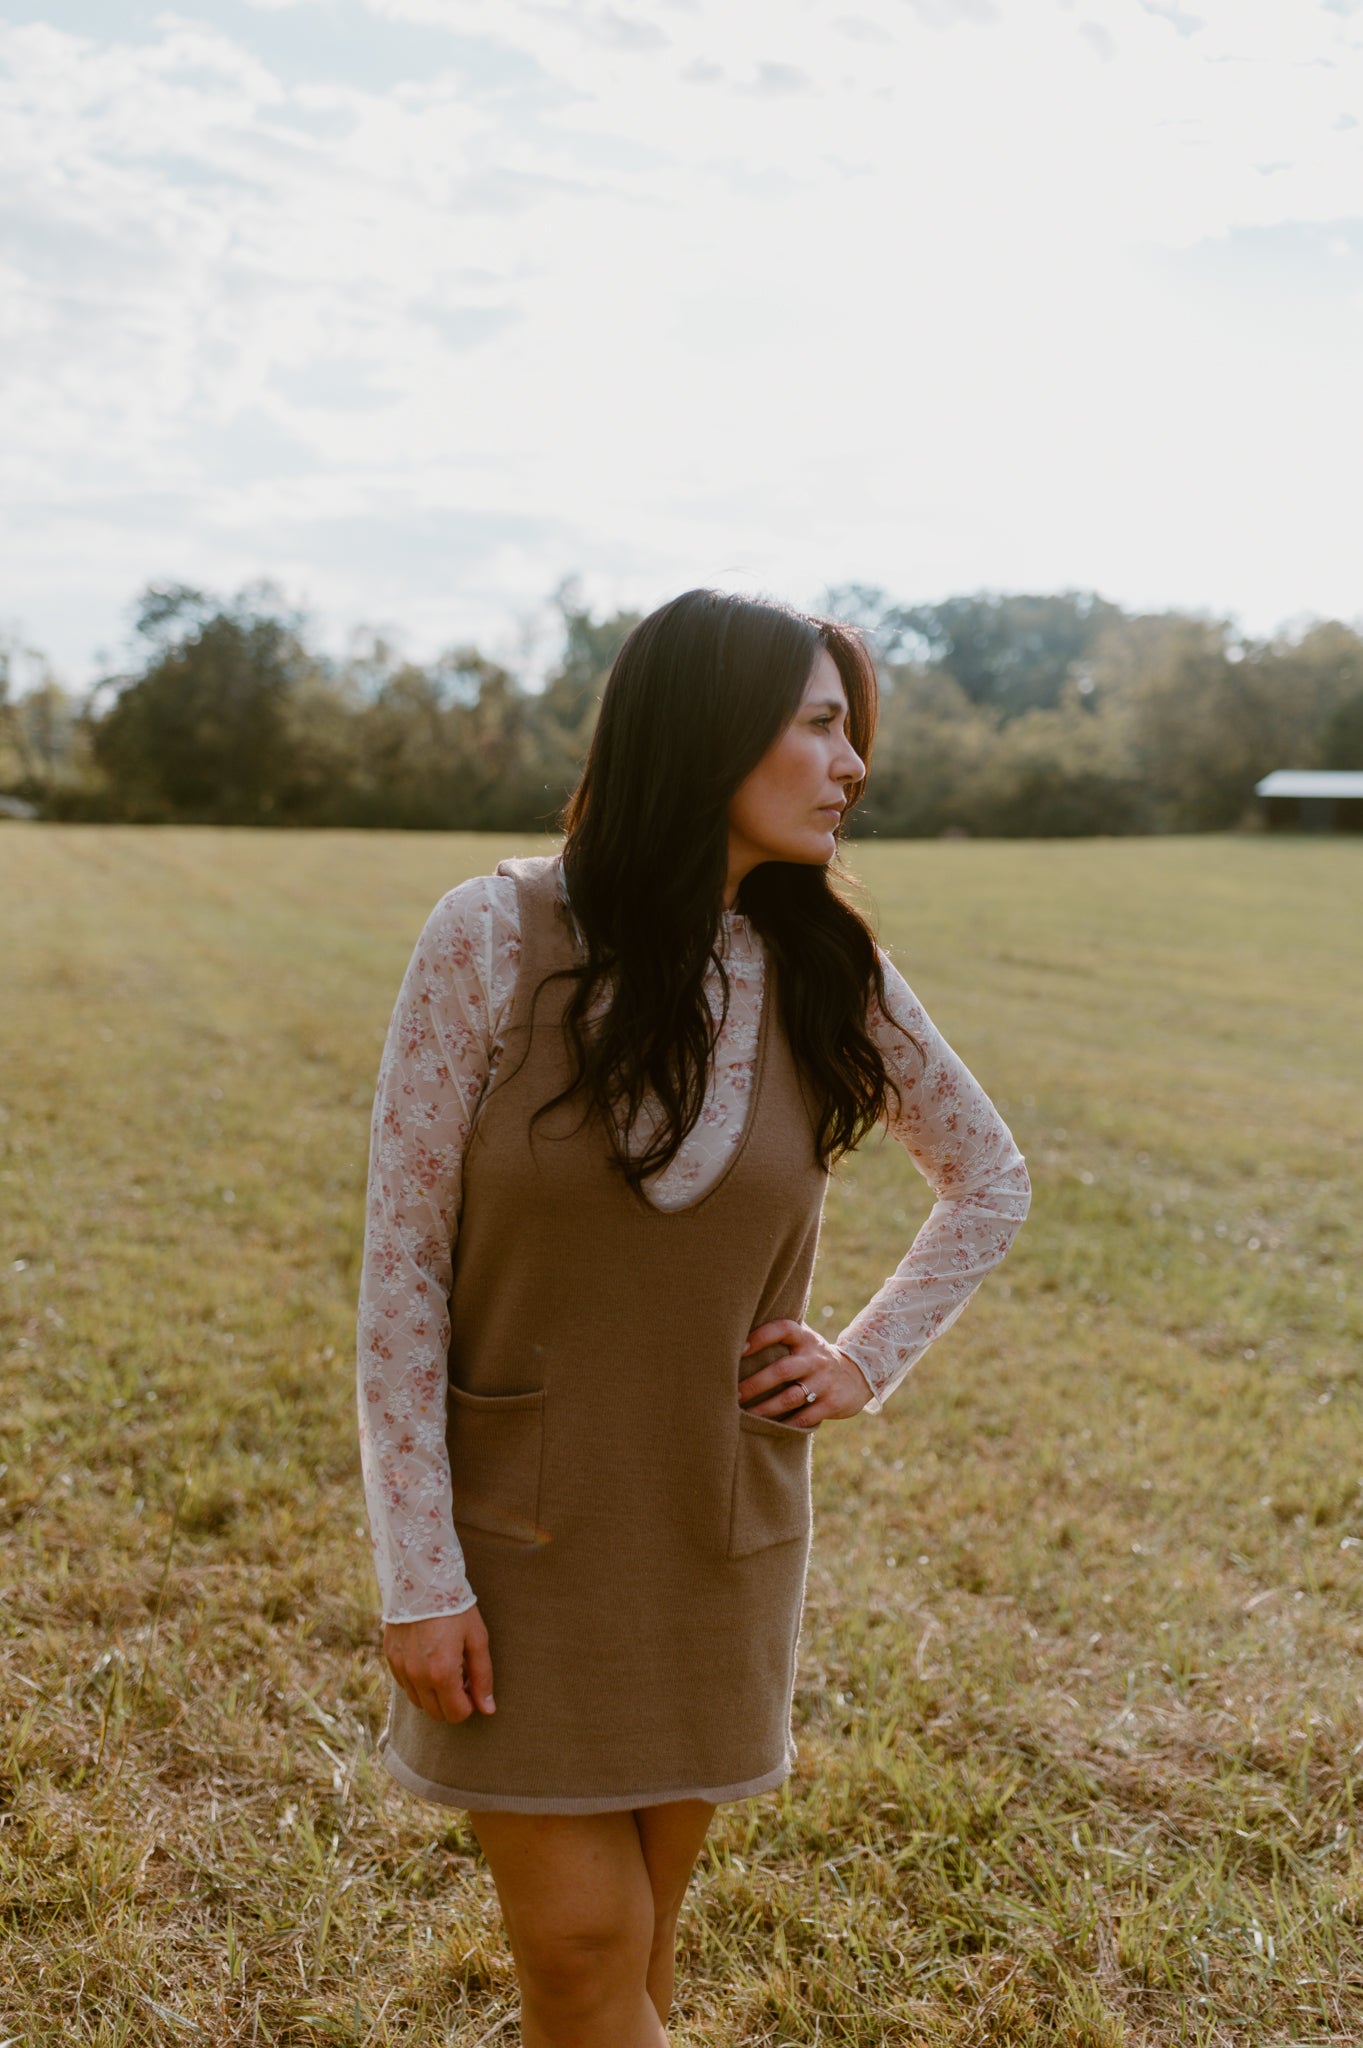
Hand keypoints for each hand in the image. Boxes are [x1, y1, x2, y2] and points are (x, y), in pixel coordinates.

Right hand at [384, 1608, 494, 1722]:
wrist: (423, 1580)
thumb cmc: (456, 1609)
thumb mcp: (477, 1639)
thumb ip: (483, 1677)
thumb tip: (488, 1709)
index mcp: (442, 1673)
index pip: (456, 1714)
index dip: (469, 1705)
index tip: (473, 1688)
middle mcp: (417, 1676)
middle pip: (436, 1714)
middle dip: (452, 1704)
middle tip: (462, 1679)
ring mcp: (401, 1668)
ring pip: (419, 1702)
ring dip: (434, 1695)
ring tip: (445, 1669)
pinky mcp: (391, 1658)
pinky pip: (405, 1685)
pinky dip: (418, 1682)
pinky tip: (429, 1661)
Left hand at [738, 1319, 871, 1429]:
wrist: (859, 1375)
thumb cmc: (814, 1357)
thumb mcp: (805, 1340)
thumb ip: (780, 1336)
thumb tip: (735, 1334)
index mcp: (805, 1339)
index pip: (783, 1329)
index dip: (761, 1337)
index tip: (739, 1349)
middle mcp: (815, 1358)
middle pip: (782, 1370)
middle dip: (755, 1384)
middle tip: (733, 1394)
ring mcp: (824, 1382)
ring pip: (790, 1398)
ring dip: (765, 1408)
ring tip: (744, 1415)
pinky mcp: (832, 1404)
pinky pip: (804, 1418)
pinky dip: (785, 1425)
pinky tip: (768, 1428)